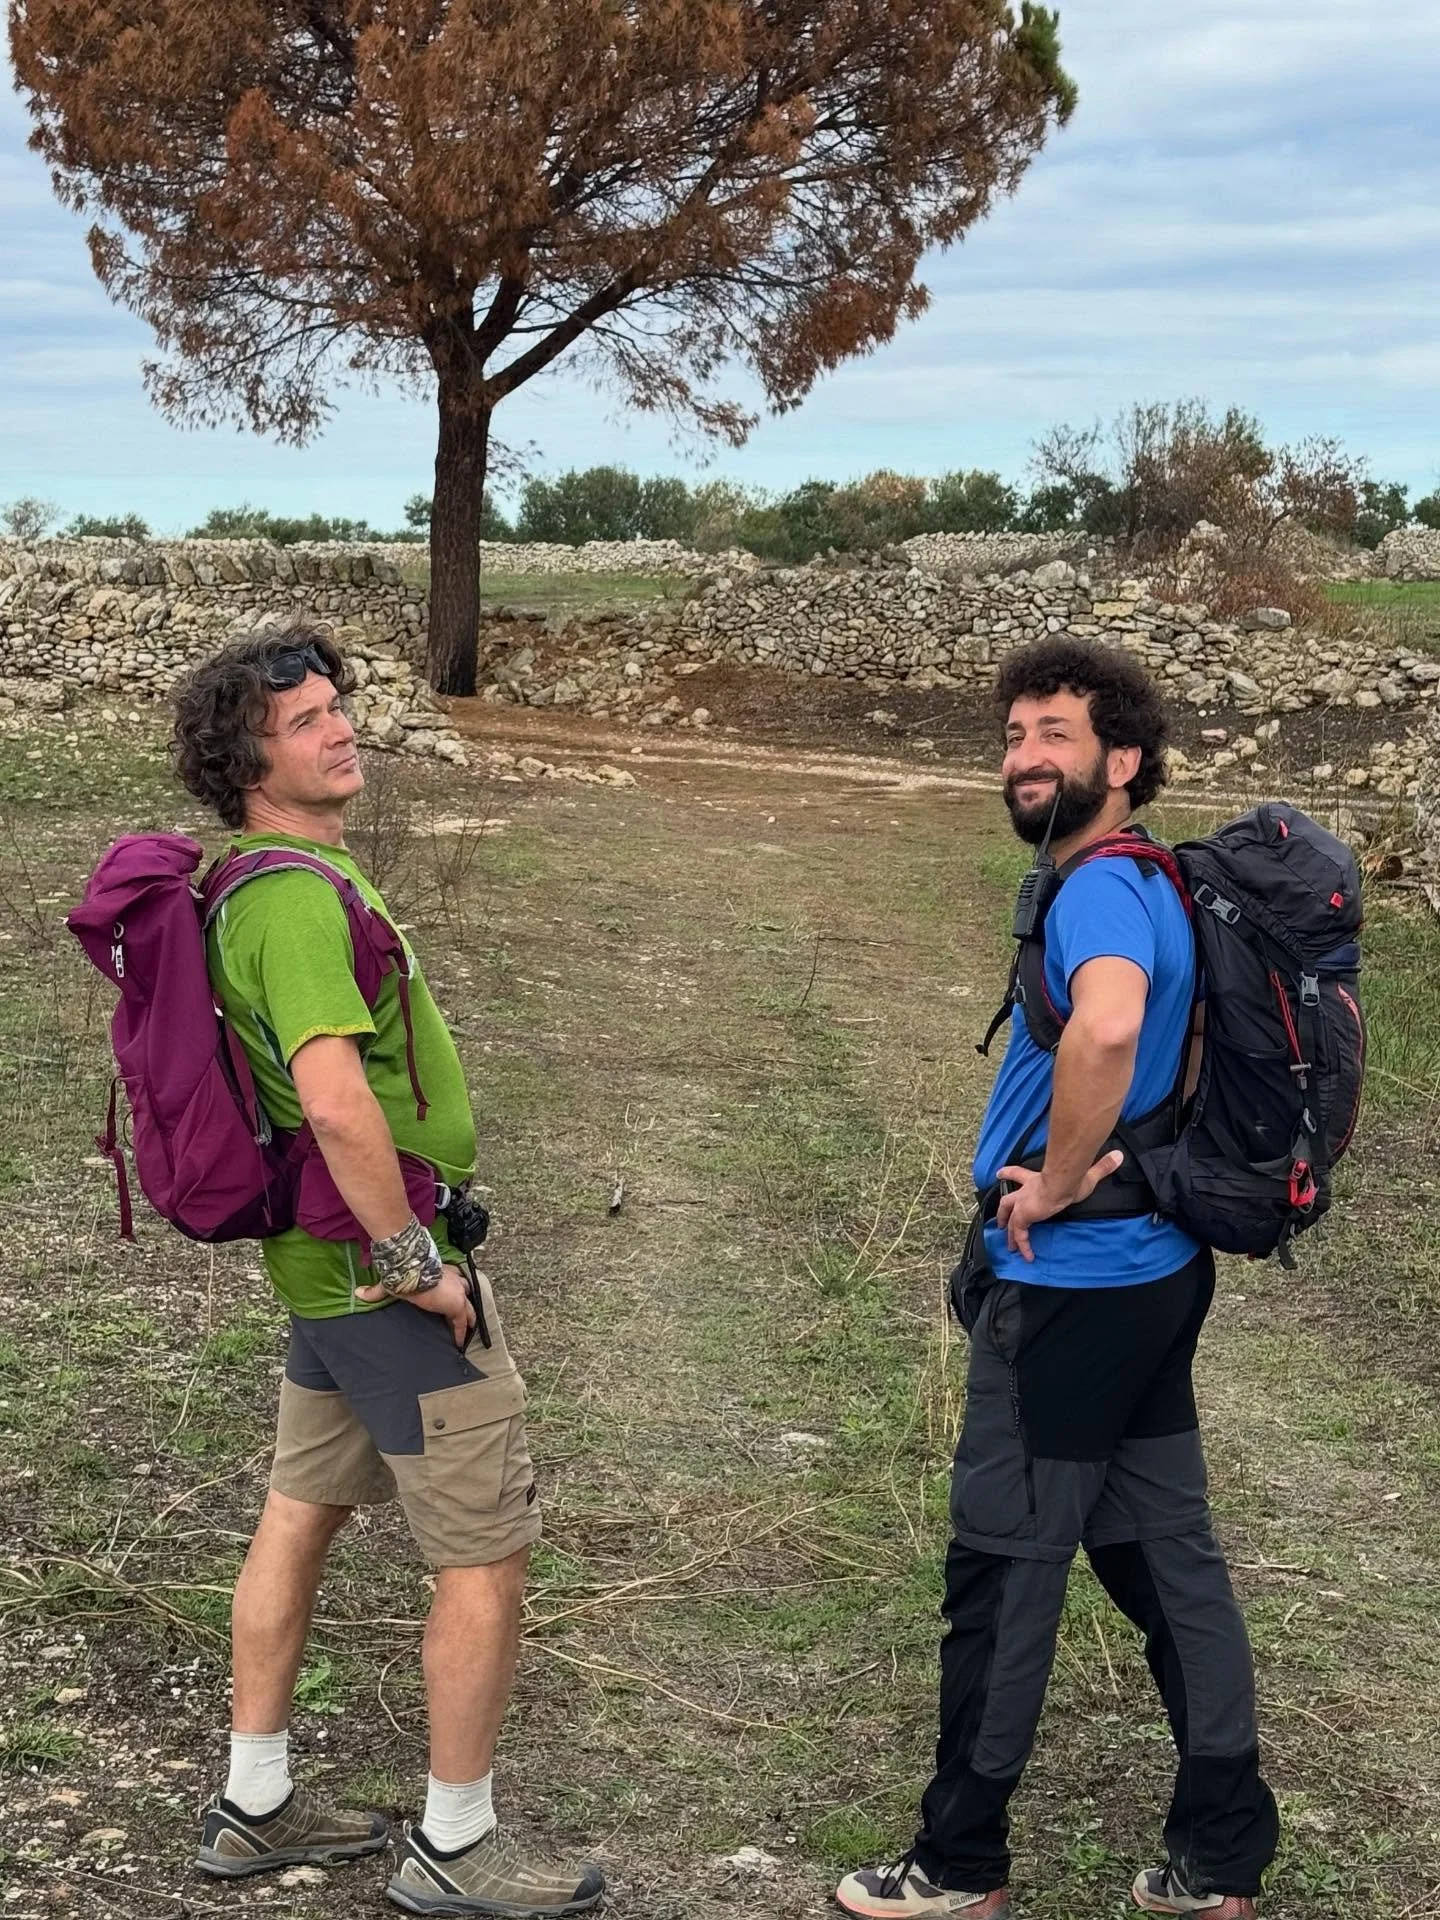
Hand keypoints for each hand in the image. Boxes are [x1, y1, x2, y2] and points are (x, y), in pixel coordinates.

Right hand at [356, 1262, 476, 1347]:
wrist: (413, 1271)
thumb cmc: (404, 1273)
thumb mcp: (391, 1283)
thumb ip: (376, 1290)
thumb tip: (358, 1293)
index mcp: (442, 1272)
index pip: (453, 1281)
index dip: (454, 1290)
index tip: (453, 1297)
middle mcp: (454, 1280)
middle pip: (466, 1293)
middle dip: (467, 1304)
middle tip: (469, 1316)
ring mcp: (458, 1292)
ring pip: (468, 1308)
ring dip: (469, 1318)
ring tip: (468, 1330)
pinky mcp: (456, 1306)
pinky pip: (462, 1322)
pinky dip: (462, 1332)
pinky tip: (460, 1343)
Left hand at [993, 1151, 1124, 1262]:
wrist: (1062, 1182)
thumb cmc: (1072, 1178)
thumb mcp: (1088, 1174)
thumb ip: (1102, 1166)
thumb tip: (1119, 1156)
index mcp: (1035, 1180)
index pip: (1018, 1175)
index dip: (1009, 1173)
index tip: (1000, 1173)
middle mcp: (1025, 1192)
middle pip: (1007, 1201)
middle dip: (1002, 1211)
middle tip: (999, 1221)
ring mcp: (1022, 1204)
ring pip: (1009, 1219)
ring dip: (1009, 1233)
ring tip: (1010, 1246)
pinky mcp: (1023, 1217)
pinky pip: (1020, 1235)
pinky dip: (1023, 1246)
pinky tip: (1028, 1256)